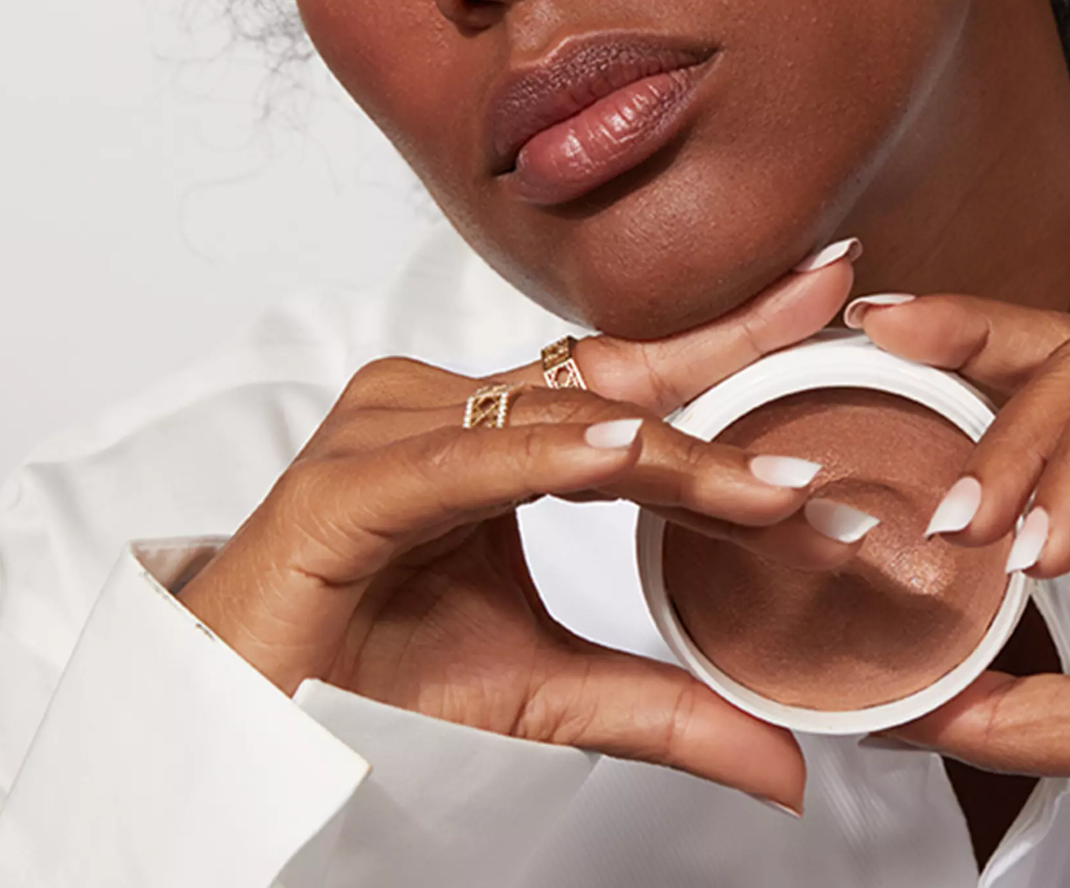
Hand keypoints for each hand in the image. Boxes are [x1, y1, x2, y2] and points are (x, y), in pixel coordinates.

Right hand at [178, 242, 862, 812]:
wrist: (240, 733)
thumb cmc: (368, 682)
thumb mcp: (544, 695)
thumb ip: (663, 709)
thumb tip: (785, 763)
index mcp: (492, 431)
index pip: (632, 380)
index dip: (732, 348)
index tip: (828, 311)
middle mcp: (445, 405)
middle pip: (611, 374)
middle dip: (729, 345)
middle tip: (828, 305)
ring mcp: (393, 430)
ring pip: (554, 422)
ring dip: (668, 453)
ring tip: (768, 486)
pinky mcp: (347, 485)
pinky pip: (464, 462)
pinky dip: (546, 459)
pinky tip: (624, 456)